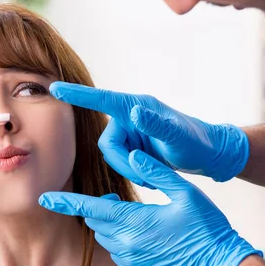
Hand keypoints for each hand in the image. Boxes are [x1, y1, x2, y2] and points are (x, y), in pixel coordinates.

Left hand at [39, 150, 260, 265]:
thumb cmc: (206, 228)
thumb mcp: (185, 192)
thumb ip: (155, 172)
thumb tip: (133, 154)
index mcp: (134, 221)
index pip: (90, 208)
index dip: (65, 202)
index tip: (45, 197)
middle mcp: (126, 244)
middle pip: (97, 222)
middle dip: (99, 208)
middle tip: (117, 198)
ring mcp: (131, 262)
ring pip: (107, 238)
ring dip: (113, 225)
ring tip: (139, 218)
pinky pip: (120, 254)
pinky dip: (125, 242)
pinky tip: (148, 237)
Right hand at [49, 82, 248, 183]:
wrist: (210, 155)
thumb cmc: (196, 143)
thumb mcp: (178, 137)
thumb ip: (156, 124)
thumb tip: (134, 113)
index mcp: (137, 108)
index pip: (101, 99)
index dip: (77, 95)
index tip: (54, 88)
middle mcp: (131, 117)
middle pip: (107, 143)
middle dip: (122, 162)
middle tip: (145, 176)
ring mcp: (133, 132)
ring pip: (114, 155)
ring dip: (129, 169)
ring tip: (152, 176)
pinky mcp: (136, 145)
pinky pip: (122, 160)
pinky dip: (134, 171)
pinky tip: (151, 175)